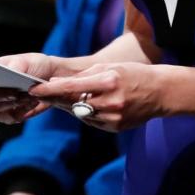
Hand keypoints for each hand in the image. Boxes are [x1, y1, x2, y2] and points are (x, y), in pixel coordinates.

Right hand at [0, 53, 64, 124]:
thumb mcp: (25, 60)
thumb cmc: (33, 65)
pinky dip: (22, 110)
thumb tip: (9, 71)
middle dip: (0, 95)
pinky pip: (10, 118)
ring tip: (28, 95)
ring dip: (13, 103)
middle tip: (15, 91)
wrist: (50, 77)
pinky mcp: (10, 115)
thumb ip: (15, 66)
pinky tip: (32, 101)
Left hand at [28, 62, 168, 131]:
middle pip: (73, 103)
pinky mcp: (115, 127)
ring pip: (80, 114)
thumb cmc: (133, 74)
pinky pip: (92, 121)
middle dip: (54, 98)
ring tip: (62, 98)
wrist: (160, 93)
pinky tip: (86, 106)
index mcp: (108, 81)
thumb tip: (57, 82)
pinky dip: (85, 114)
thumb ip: (83, 75)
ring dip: (69, 106)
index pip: (72, 87)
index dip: (50, 89)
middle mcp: (110, 101)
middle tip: (39, 93)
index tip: (34, 89)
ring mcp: (113, 117)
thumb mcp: (109, 67)